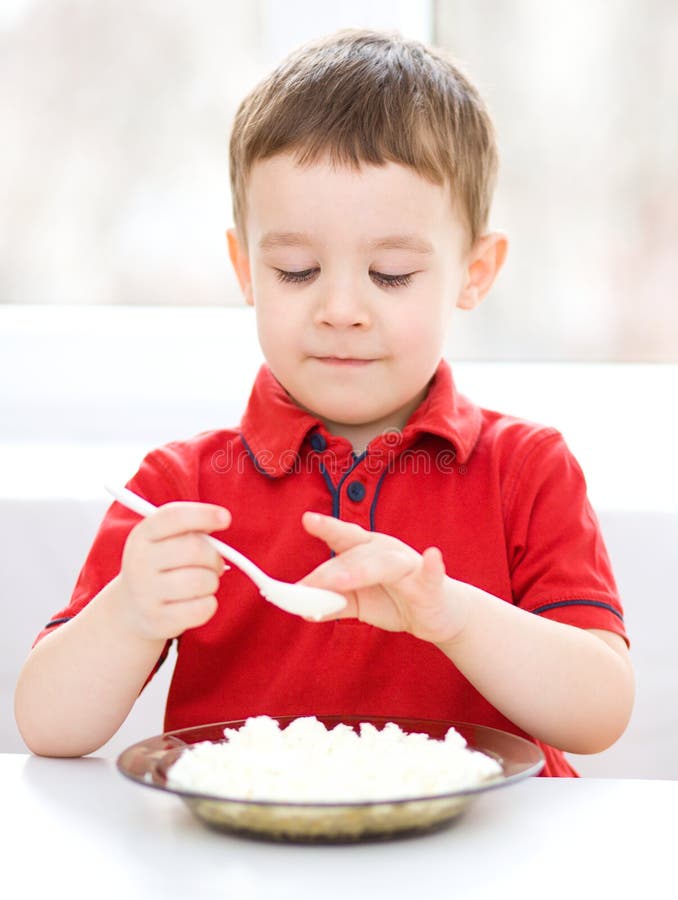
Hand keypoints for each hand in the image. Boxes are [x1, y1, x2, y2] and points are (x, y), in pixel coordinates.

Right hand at [117, 502, 229, 640]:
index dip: (203, 514)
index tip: (225, 518)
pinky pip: (203, 609)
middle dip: (214, 557)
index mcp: (142, 535)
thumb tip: (220, 519)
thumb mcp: (165, 540)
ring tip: (204, 582)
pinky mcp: (158, 620)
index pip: (173, 517)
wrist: (130, 609)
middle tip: (214, 563)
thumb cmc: (160, 566)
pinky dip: (209, 604)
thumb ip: (191, 528)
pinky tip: (198, 601)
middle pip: (195, 550)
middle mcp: (139, 562)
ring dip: (212, 581)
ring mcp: (145, 593)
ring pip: (202, 581)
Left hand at [300, 512, 468, 644]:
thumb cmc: (396, 599)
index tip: (307, 519)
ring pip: (385, 564)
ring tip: (341, 580)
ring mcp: (410, 566)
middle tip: (306, 586)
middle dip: (331, 571)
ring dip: (363, 571)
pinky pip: (432, 575)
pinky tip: (434, 556)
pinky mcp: (432, 586)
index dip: (326, 527)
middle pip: (356, 556)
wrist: (440, 613)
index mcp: (366, 550)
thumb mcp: (359, 602)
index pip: (343, 537)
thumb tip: (303, 610)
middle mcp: (386, 551)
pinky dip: (433, 566)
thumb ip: (334, 603)